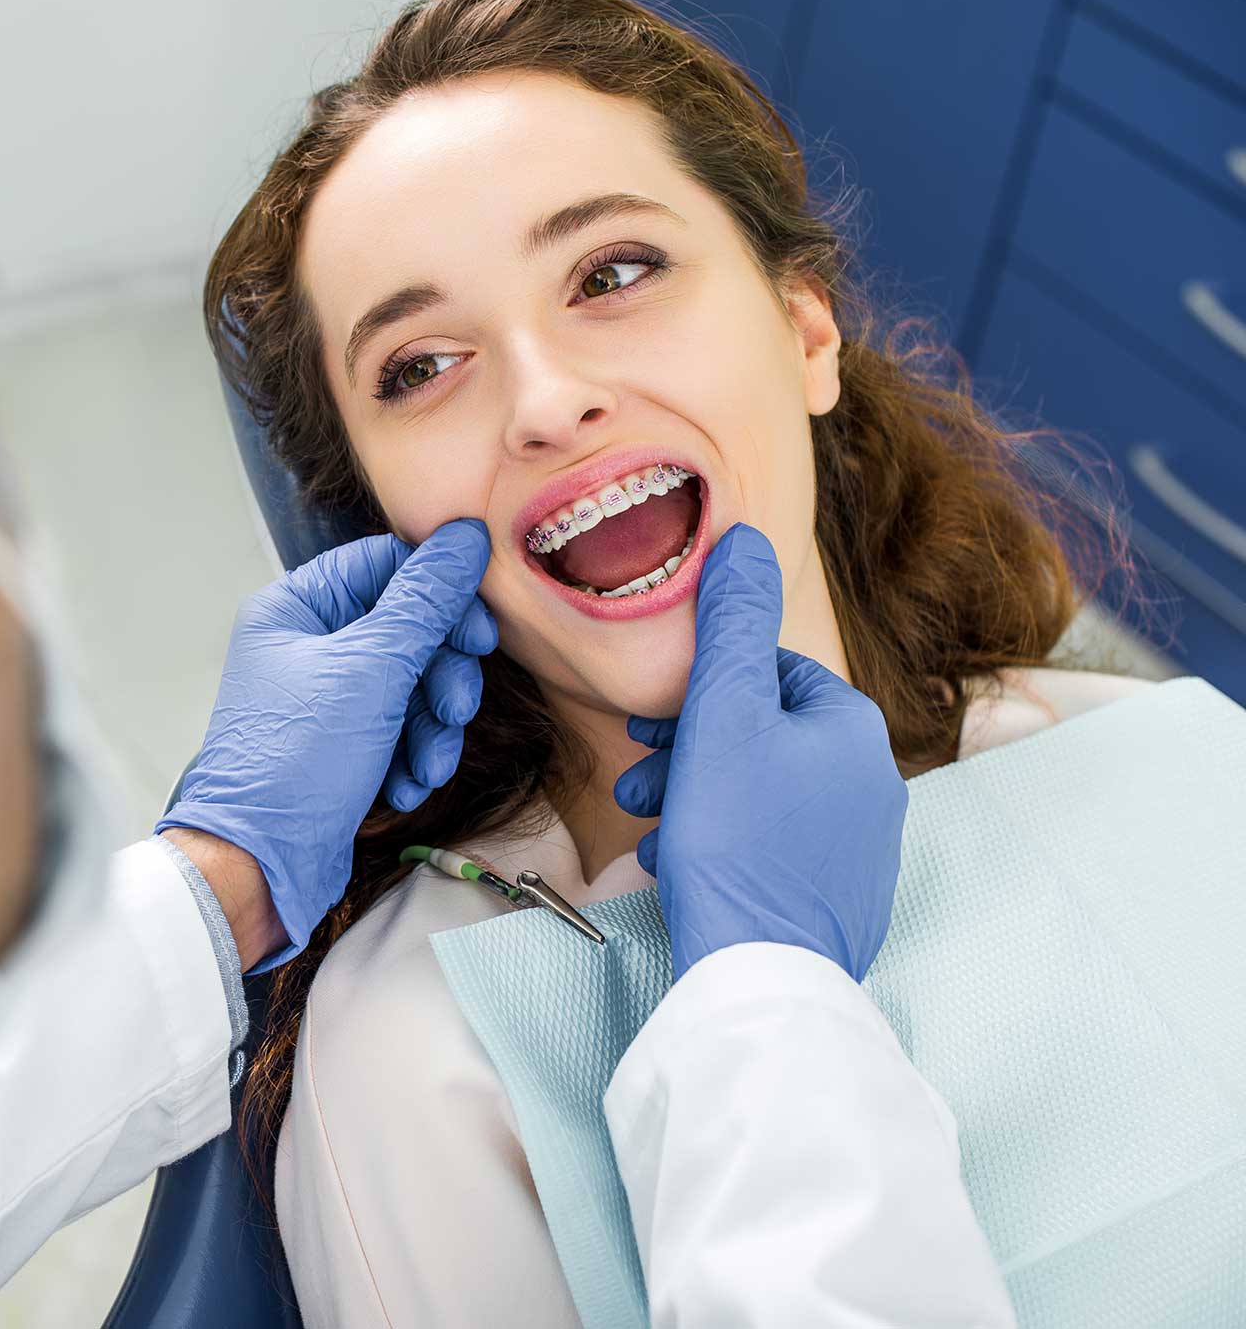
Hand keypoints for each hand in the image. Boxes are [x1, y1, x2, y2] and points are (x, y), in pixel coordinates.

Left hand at [158, 521, 497, 967]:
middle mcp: (305, 646)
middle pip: (407, 629)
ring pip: (410, 685)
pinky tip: (405, 786)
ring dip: (432, 726)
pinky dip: (412, 756)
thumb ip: (425, 602)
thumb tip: (465, 537)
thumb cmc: (296, 762)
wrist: (258, 866)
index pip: (385, 567)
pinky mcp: (340, 746)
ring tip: (428, 764)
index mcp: (294, 608)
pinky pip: (397, 730)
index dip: (441, 594)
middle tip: (455, 708)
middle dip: (441, 674)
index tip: (479, 633)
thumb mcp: (372, 671)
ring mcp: (323, 699)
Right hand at [611, 524, 907, 981]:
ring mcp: (862, 846)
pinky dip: (722, 844)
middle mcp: (873, 782)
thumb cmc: (736, 840)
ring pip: (762, 794)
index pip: (768, 674)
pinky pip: (773, 848)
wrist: (761, 972)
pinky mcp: (841, 898)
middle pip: (763, 736)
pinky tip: (679, 862)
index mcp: (853, 728)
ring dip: (697, 796)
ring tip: (647, 820)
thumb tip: (744, 538)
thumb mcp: (721, 715)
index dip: (699, 692)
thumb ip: (731, 623)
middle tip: (638, 772)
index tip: (650, 723)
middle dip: (690, 750)